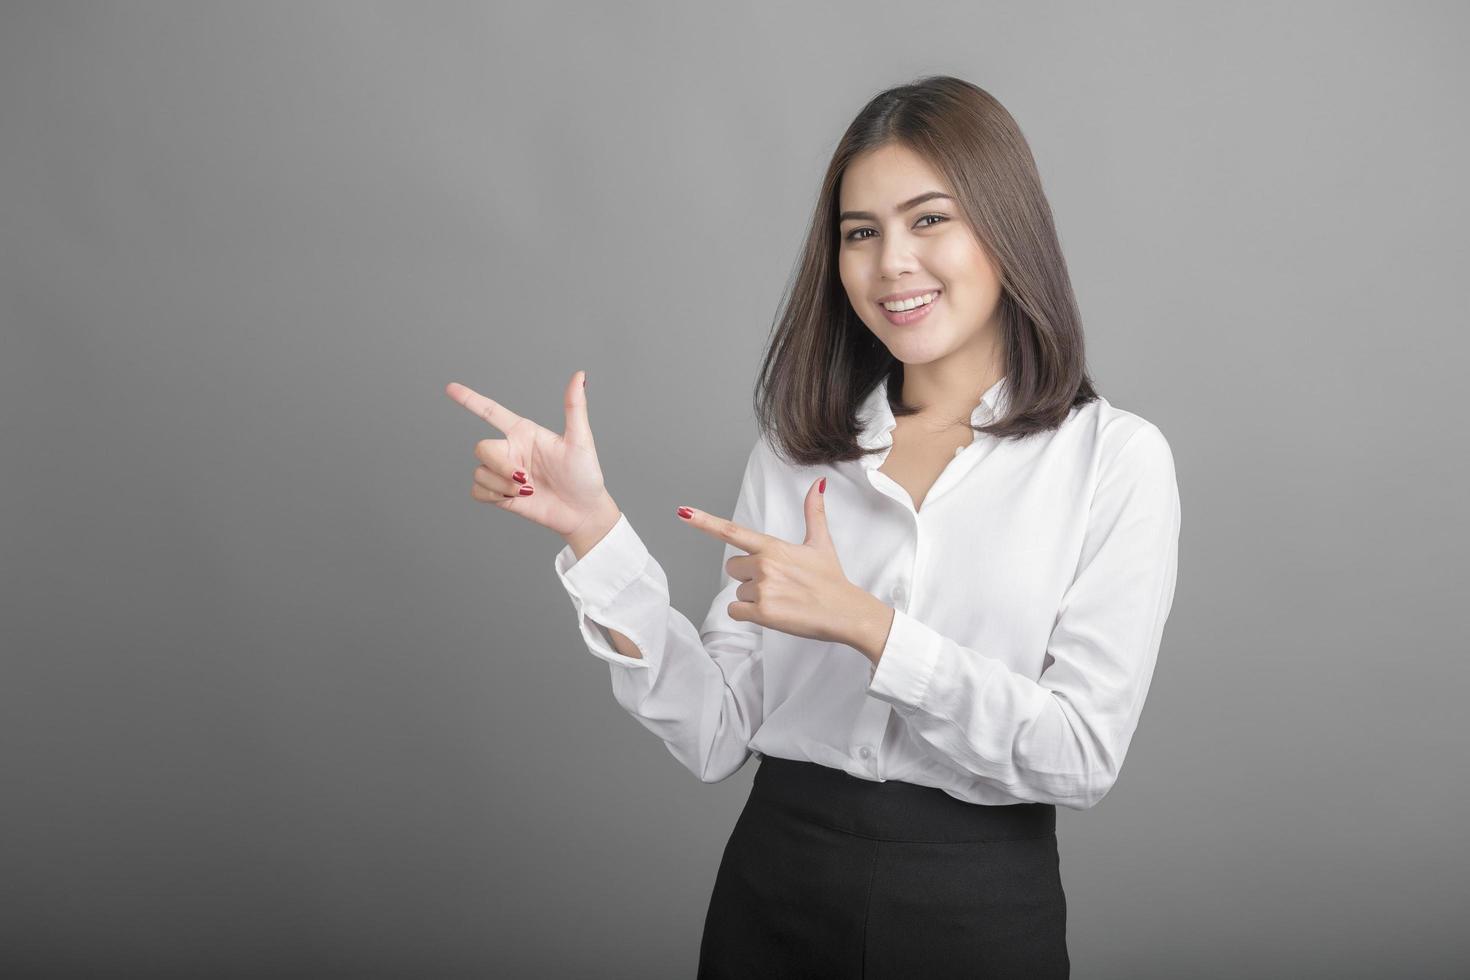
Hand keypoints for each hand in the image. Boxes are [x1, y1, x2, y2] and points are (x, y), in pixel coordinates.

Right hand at [445, 370, 614, 538]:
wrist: (583, 512)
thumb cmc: (585, 475)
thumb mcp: (580, 440)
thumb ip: (574, 407)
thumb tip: (580, 375)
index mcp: (524, 432)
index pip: (491, 412)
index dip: (470, 399)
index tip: (450, 388)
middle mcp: (511, 450)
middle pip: (481, 447)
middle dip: (499, 465)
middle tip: (525, 478)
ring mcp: (504, 473)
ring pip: (480, 472)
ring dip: (502, 485)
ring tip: (528, 491)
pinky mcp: (500, 495)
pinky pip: (477, 491)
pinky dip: (493, 496)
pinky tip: (514, 499)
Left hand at [678, 476, 885, 652]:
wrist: (845, 612)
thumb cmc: (831, 580)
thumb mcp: (821, 543)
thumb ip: (813, 513)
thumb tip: (818, 484)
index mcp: (772, 547)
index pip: (732, 531)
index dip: (704, 522)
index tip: (683, 512)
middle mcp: (764, 565)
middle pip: (732, 568)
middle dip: (748, 576)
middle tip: (777, 583)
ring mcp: (763, 589)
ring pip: (737, 592)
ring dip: (753, 598)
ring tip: (781, 598)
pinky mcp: (763, 613)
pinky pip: (736, 611)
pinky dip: (748, 615)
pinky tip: (772, 613)